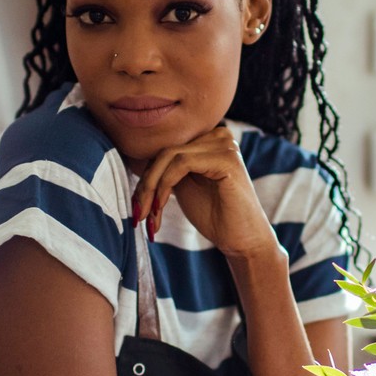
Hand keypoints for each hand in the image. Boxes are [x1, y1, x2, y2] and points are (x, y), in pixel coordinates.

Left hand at [132, 126, 277, 259]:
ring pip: (169, 156)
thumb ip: (166, 170)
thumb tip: (132, 162)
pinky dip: (164, 186)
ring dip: (152, 189)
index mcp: (208, 139)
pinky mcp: (226, 158)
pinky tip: (160, 209)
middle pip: (165, 151)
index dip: (146, 177)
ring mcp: (225, 144)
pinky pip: (182, 163)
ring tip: (148, 217)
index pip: (166, 149)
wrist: (242, 240)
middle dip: (145, 185)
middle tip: (137, 214)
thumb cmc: (215, 216)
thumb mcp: (183, 186)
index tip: (136, 206)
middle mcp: (218, 135)